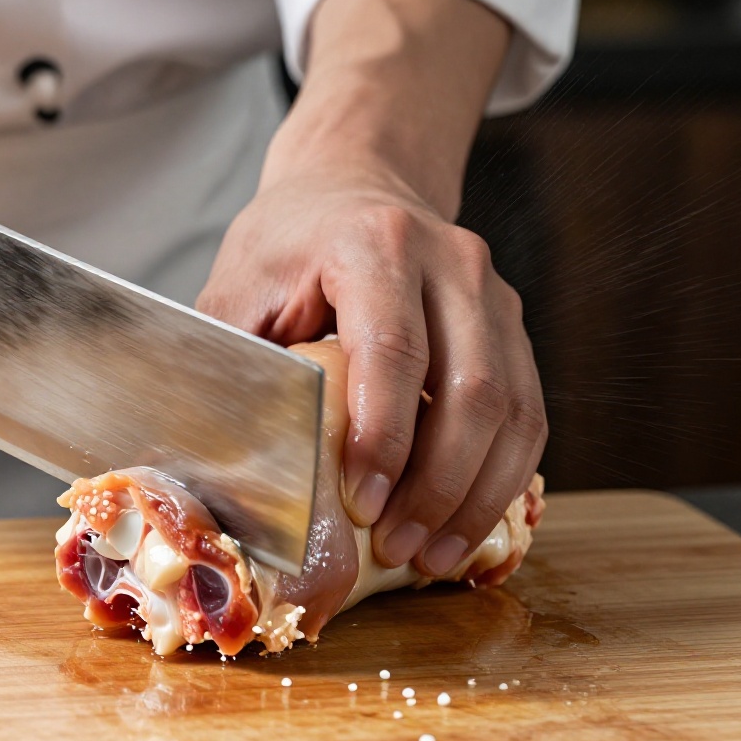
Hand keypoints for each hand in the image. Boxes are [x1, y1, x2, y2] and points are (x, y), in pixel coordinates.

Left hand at [196, 165, 546, 576]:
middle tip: (398, 547)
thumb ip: (232, 365)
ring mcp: (494, 294)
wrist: (351, 185)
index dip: (383, 436)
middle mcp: (450, 263)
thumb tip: (212, 459)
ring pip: (513, 408)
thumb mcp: (238, 289)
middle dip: (438, 484)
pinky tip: (467, 523)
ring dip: (477, 494)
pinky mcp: (513, 327)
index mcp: (374, 245)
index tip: (362, 503)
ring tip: (434, 555)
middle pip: (472, 388)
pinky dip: (503, 478)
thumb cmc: (286, 245)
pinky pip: (528, 413)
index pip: (394, 350)